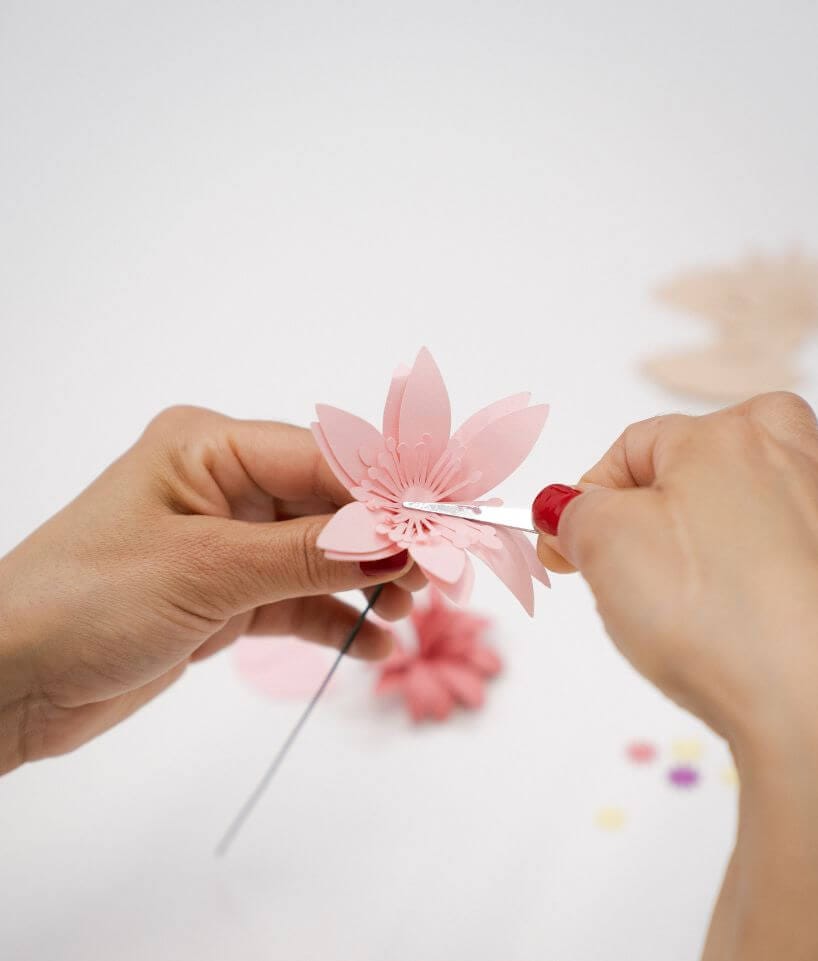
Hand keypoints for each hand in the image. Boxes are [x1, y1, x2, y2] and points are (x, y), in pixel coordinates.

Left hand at [0, 406, 423, 773]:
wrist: (8, 684)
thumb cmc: (83, 603)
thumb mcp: (207, 571)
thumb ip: (310, 554)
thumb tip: (398, 537)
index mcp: (209, 447)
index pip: (325, 458)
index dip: (389, 493)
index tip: (445, 525)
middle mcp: (223, 484)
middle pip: (332, 504)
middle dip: (385, 541)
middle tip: (440, 578)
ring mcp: (226, 542)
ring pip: (321, 552)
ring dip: (366, 582)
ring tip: (408, 613)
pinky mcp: (225, 594)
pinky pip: (298, 598)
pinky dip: (335, 619)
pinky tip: (372, 644)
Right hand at [534, 391, 817, 959]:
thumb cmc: (718, 609)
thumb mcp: (609, 542)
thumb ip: (571, 512)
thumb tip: (560, 514)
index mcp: (742, 425)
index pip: (627, 455)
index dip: (580, 509)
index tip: (558, 558)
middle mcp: (797, 451)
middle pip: (678, 488)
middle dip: (634, 536)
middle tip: (614, 588)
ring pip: (721, 531)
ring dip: (682, 570)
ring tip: (682, 623)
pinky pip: (766, 570)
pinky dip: (732, 597)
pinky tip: (730, 635)